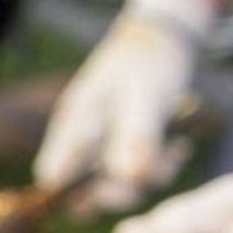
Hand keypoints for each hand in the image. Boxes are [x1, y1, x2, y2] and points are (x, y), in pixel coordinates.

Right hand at [35, 0, 215, 209]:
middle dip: (122, 188)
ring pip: (119, 183)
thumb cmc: (147, 63)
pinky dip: (162, 166)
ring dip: (151, 175)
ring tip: (175, 149)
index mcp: (73, 125)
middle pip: (85, 189)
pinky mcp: (126, 147)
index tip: (110, 187)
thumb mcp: (143, 97)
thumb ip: (136, 138)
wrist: (165, 41)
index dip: (73, 192)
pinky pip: (140, 174)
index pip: (53, 175)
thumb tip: (131, 179)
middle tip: (155, 168)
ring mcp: (104, 145)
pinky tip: (179, 146)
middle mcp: (83, 141)